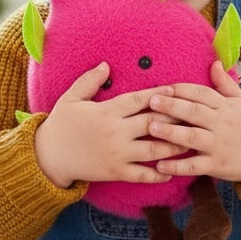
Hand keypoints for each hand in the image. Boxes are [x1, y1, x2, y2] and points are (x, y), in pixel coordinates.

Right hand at [34, 62, 183, 188]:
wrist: (48, 157)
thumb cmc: (60, 125)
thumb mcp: (71, 98)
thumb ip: (89, 81)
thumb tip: (106, 65)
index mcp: (107, 111)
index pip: (138, 100)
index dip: (159, 93)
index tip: (176, 88)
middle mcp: (115, 132)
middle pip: (152, 122)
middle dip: (174, 118)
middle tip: (193, 114)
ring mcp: (117, 154)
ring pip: (153, 150)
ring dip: (174, 146)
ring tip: (191, 142)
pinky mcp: (115, 172)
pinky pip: (142, 174)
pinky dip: (158, 174)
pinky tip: (172, 171)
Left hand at [147, 61, 240, 188]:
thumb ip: (225, 84)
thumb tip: (214, 62)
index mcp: (226, 106)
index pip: (202, 94)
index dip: (182, 90)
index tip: (163, 88)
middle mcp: (222, 124)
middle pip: (194, 112)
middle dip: (171, 106)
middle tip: (151, 101)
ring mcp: (219, 145)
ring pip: (192, 137)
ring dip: (171, 133)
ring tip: (150, 128)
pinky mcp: (217, 165)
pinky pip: (195, 166)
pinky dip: (177, 166)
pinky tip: (159, 165)